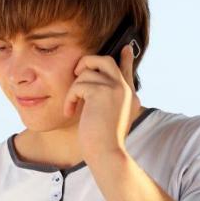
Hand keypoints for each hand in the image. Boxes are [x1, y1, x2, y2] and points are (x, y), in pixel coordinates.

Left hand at [64, 43, 136, 162]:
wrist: (106, 153)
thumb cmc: (103, 141)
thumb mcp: (109, 118)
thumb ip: (108, 101)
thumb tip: (94, 89)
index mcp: (130, 95)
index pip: (127, 70)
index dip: (126, 58)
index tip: (125, 47)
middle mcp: (125, 89)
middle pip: (105, 60)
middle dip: (87, 62)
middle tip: (76, 73)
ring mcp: (115, 88)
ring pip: (86, 73)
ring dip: (74, 90)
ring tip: (72, 106)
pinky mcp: (102, 92)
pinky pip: (78, 85)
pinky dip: (70, 98)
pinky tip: (70, 111)